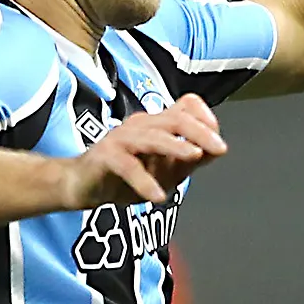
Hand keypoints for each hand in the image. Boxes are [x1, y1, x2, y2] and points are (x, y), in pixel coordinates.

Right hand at [69, 95, 227, 206]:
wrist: (83, 186)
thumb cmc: (125, 175)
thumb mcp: (166, 170)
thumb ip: (190, 159)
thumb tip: (218, 149)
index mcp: (157, 125)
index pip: (186, 107)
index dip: (206, 119)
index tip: (219, 141)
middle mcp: (141, 125)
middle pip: (175, 118)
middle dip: (200, 131)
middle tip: (220, 148)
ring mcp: (122, 138)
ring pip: (152, 137)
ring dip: (175, 146)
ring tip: (194, 156)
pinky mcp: (106, 156)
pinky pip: (127, 166)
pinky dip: (144, 181)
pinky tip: (157, 197)